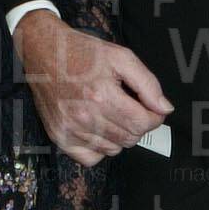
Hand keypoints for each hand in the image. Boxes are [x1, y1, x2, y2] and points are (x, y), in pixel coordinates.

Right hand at [14, 11, 170, 165]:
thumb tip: (164, 109)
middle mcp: (85, 116)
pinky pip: (91, 158)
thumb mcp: (121, 57)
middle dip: (137, 124)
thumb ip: (148, 84)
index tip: (152, 108)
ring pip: (113, 149)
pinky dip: (100, 148)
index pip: (142, 123)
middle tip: (130, 107)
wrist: (44, 51)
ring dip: (120, 135)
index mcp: (102, 95)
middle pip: (129, 138)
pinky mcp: (59, 137)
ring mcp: (70, 129)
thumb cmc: (83, 52)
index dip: (154, 117)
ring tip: (111, 113)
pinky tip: (98, 128)